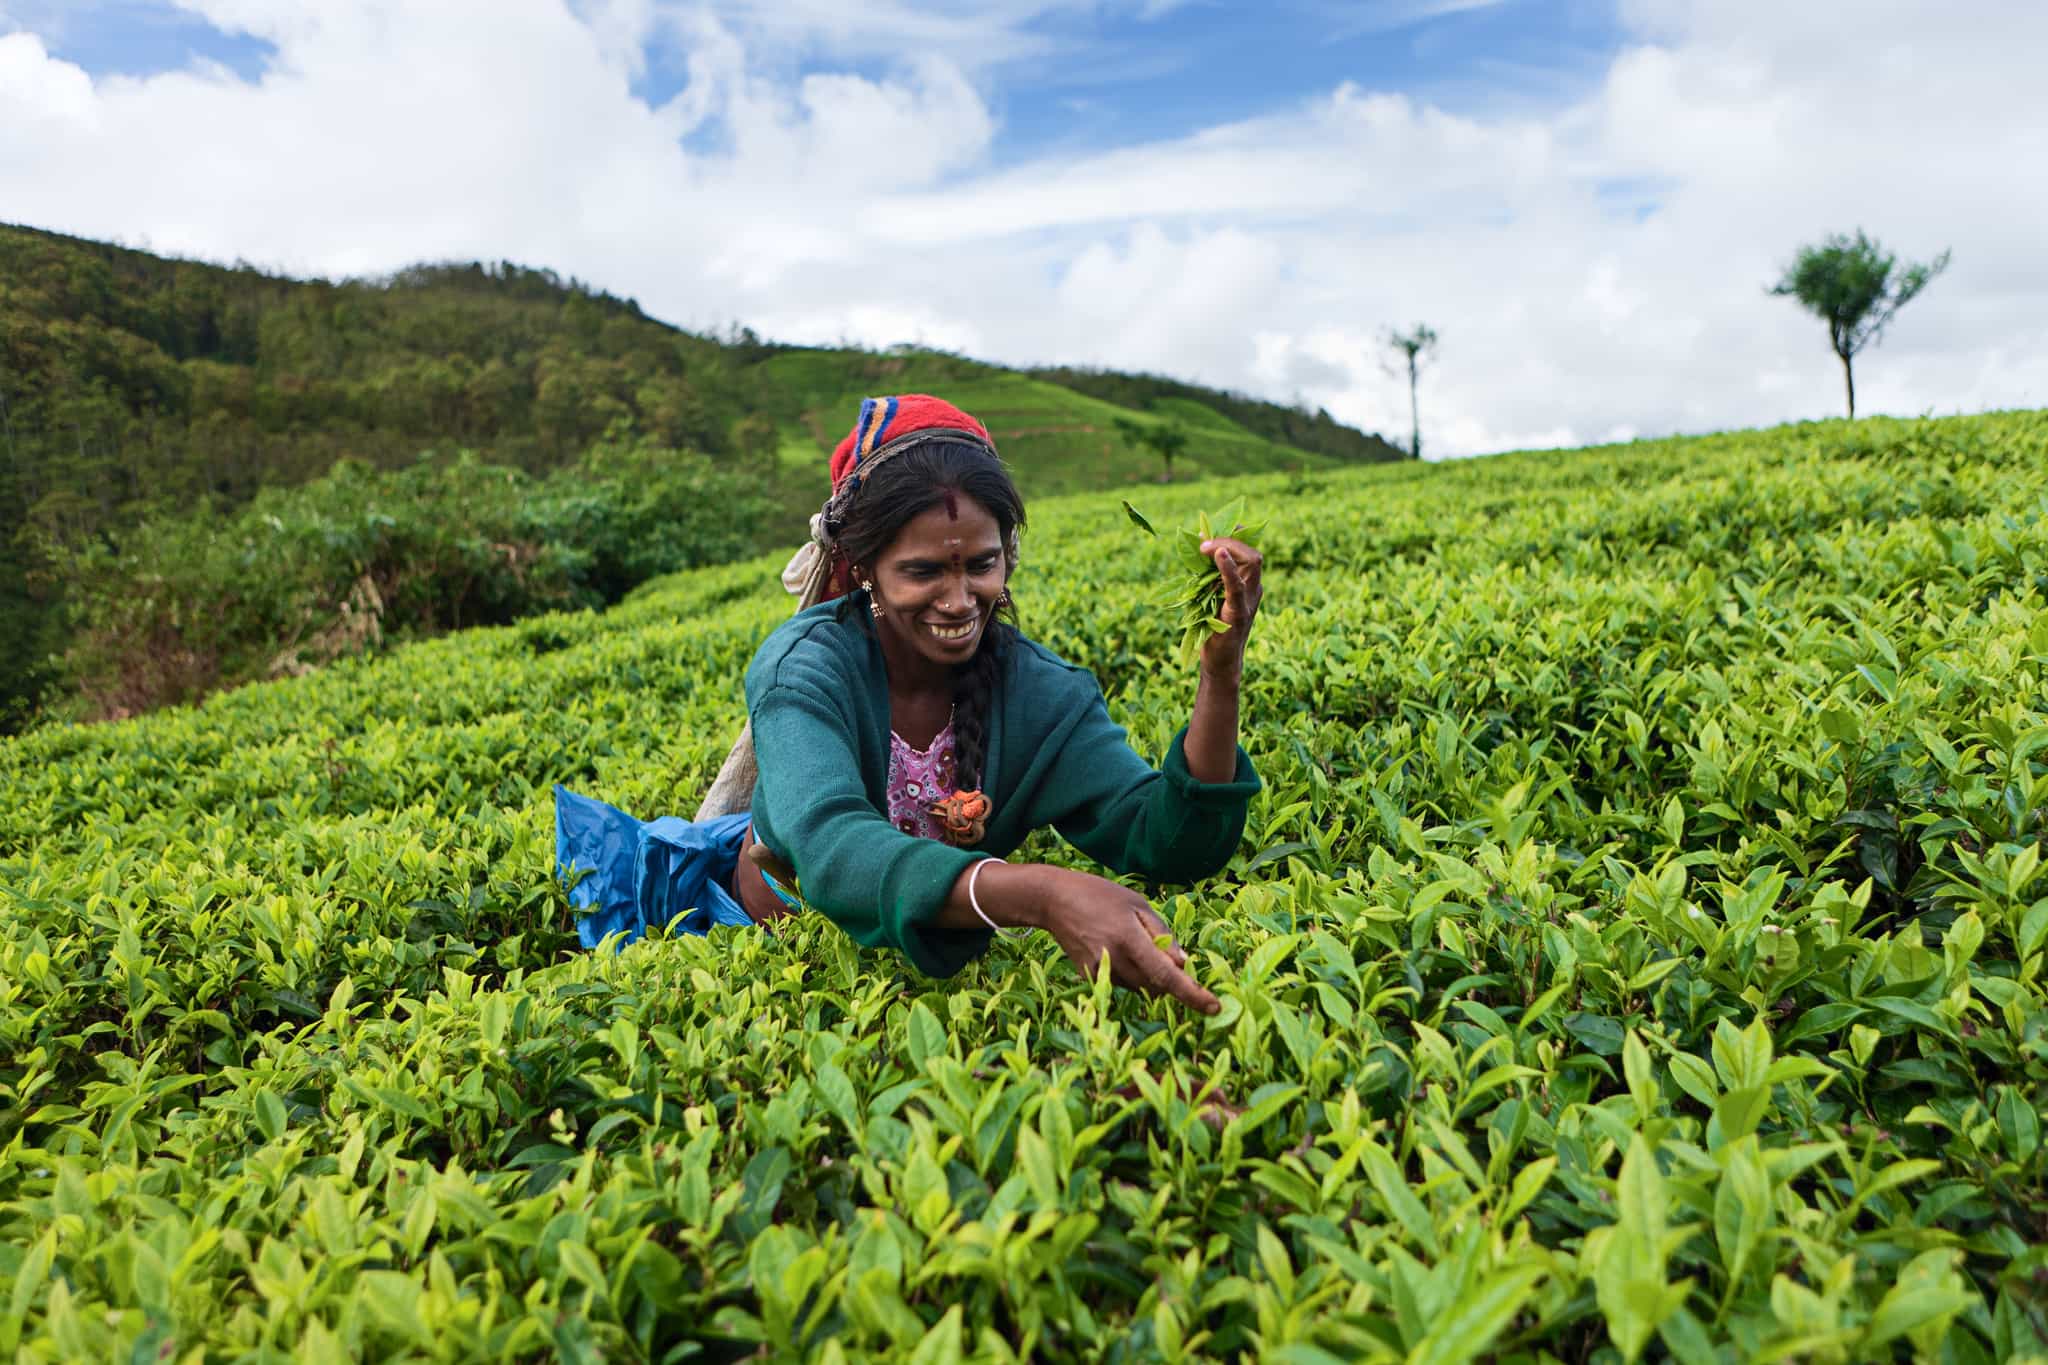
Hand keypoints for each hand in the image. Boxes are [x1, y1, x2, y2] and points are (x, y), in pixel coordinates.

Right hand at [1033, 868, 1218, 1014]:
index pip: (1167, 975)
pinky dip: (1130, 974)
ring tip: (1132, 942)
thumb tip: (1185, 964)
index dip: (1192, 994)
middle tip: (1167, 955)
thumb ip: (1162, 934)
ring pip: (1140, 988)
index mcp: (1129, 938)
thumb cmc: (1100, 896)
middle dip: (1171, 979)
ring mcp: (1099, 972)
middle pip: (1156, 986)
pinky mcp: (1089, 978)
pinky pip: (1122, 984)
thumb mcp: (1137, 904)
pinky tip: (1116, 948)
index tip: (1214, 1007)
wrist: (1054, 901)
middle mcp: (1114, 959)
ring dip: (1149, 976)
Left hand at [1197, 537, 1262, 677]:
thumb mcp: (1210, 596)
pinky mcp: (1239, 612)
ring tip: (1206, 547)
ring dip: (1227, 548)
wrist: (1219, 662)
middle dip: (1229, 538)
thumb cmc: (1213, 629)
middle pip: (1252, 552)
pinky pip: (1237, 586)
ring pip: (1251, 562)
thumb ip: (1208, 575)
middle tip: (1203, 541)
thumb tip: (1196, 547)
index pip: (1248, 550)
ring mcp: (1249, 600)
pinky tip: (1218, 554)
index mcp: (1248, 583)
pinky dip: (1228, 568)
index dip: (1232, 535)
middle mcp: (1254, 588)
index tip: (1209, 531)